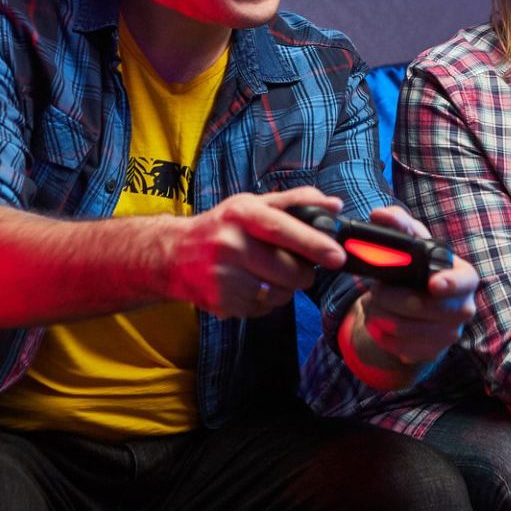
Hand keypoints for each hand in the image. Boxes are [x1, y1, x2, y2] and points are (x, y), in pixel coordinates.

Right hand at [166, 187, 345, 317]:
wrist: (173, 254)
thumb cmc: (222, 226)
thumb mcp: (252, 204)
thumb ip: (294, 202)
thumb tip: (334, 205)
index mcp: (241, 214)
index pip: (283, 229)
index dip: (313, 244)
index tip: (337, 256)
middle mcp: (230, 244)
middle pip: (287, 271)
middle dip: (303, 273)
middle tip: (298, 267)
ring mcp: (223, 277)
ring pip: (279, 294)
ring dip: (284, 288)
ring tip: (268, 274)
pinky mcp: (221, 302)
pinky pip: (262, 308)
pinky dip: (265, 300)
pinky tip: (250, 285)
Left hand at [350, 206, 478, 367]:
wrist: (416, 303)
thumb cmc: (418, 266)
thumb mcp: (412, 241)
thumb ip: (398, 223)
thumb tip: (379, 215)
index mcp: (464, 277)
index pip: (463, 282)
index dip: (449, 284)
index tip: (433, 285)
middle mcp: (463, 308)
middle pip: (422, 307)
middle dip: (389, 297)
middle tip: (375, 289)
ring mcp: (449, 334)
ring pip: (404, 329)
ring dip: (379, 315)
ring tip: (372, 302)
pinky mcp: (431, 352)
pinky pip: (398, 347)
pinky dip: (380, 334)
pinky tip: (379, 321)